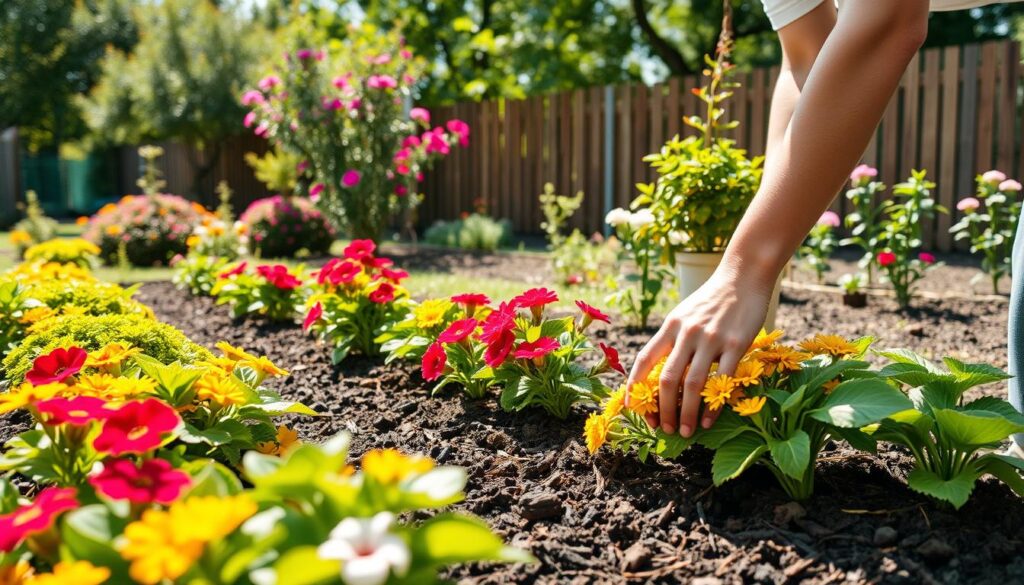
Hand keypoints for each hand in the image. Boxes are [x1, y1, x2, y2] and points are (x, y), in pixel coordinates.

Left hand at [626, 266, 772, 436]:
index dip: (633, 386)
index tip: (630, 408)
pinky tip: (709, 421)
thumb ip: (673, 339)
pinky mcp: (735, 344)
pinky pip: (721, 381)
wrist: (744, 275)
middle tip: (663, 429)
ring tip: (685, 432)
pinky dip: (713, 406)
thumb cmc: (712, 299)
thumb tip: (661, 374)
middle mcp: (686, 333)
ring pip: (691, 385)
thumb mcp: (684, 314)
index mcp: (670, 326)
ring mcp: (710, 339)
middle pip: (666, 379)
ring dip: (686, 413)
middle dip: (661, 409)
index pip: (644, 360)